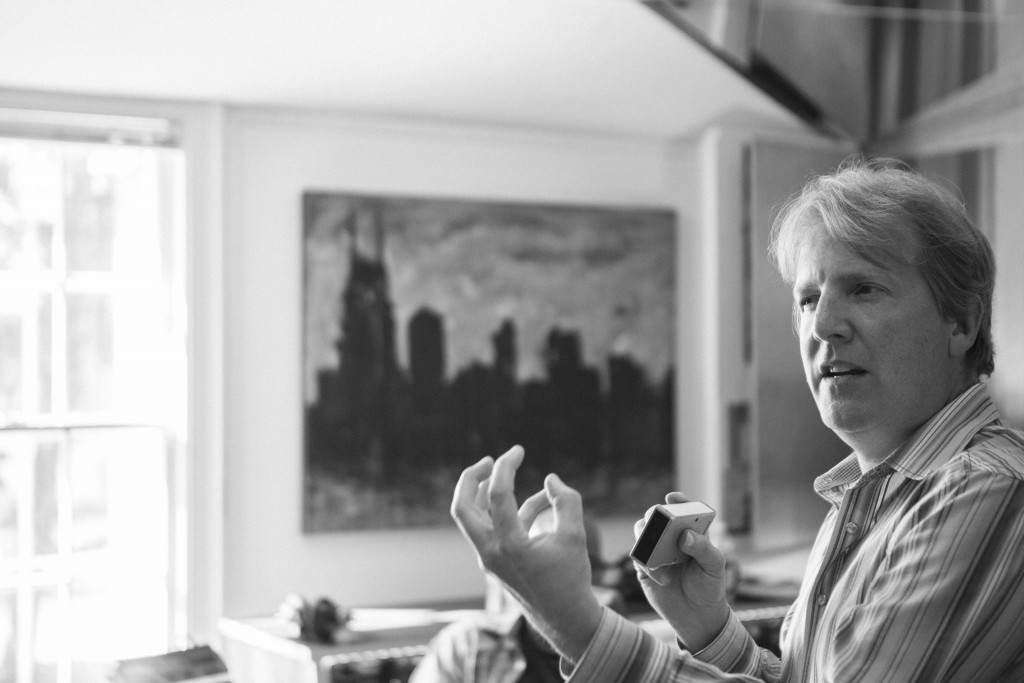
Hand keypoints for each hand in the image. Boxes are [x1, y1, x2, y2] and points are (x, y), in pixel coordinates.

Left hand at [451, 445, 603, 659]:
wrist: (565, 618)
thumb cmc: (571, 578)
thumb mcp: (575, 535)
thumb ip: (565, 501)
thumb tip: (550, 479)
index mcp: (508, 545)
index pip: (495, 495)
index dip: (505, 467)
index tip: (518, 450)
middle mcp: (491, 552)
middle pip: (462, 507)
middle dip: (470, 478)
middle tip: (488, 461)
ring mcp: (489, 558)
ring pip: (471, 518)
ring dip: (482, 493)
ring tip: (503, 472)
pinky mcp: (495, 562)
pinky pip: (493, 528)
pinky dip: (510, 511)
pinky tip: (540, 501)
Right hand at [633, 492, 730, 650]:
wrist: (696, 616)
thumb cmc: (709, 587)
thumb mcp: (714, 567)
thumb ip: (703, 549)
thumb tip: (685, 535)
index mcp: (692, 532)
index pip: (683, 510)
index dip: (678, 501)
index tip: (672, 498)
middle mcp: (671, 537)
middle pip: (657, 516)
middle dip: (656, 516)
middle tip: (659, 521)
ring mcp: (656, 550)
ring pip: (642, 532)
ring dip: (647, 539)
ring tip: (660, 556)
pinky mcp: (644, 566)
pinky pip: (638, 556)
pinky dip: (646, 564)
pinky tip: (662, 578)